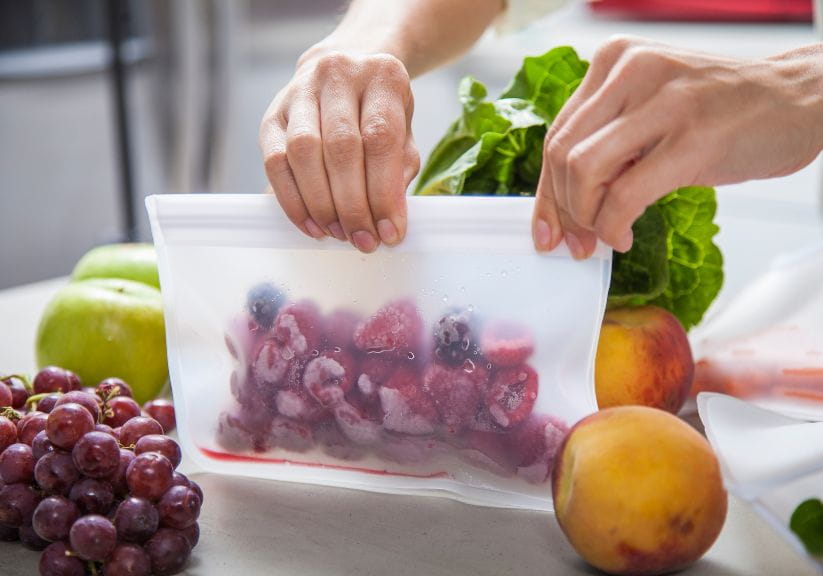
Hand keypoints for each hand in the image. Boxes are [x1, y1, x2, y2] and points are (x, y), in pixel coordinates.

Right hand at [259, 49, 419, 251]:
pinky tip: (310, 224)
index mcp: (382, 77)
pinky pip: (275, 161)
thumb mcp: (404, 132)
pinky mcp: (272, 114)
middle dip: (352, 205)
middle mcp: (338, 75)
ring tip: (337, 233)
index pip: (380, 138)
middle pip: (340, 147)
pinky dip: (292, 200)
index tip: (390, 232)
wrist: (346, 66)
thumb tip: (388, 221)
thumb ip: (399, 172)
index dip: (384, 192)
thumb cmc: (379, 109)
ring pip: (303, 152)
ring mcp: (299, 92)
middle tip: (362, 240)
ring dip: (320, 204)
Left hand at [532, 36, 822, 257]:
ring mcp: (663, 102)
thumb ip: (607, 144)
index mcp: (614, 61)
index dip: (545, 193)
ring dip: (586, 219)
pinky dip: (613, 225)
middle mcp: (632, 71)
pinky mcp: (692, 137)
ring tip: (604, 236)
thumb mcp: (651, 113)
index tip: (546, 230)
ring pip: (584, 172)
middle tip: (577, 242)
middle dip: (562, 211)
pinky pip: (625, 194)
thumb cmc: (723, 112)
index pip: (556, 135)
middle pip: (562, 155)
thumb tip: (562, 206)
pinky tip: (623, 235)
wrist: (799, 100)